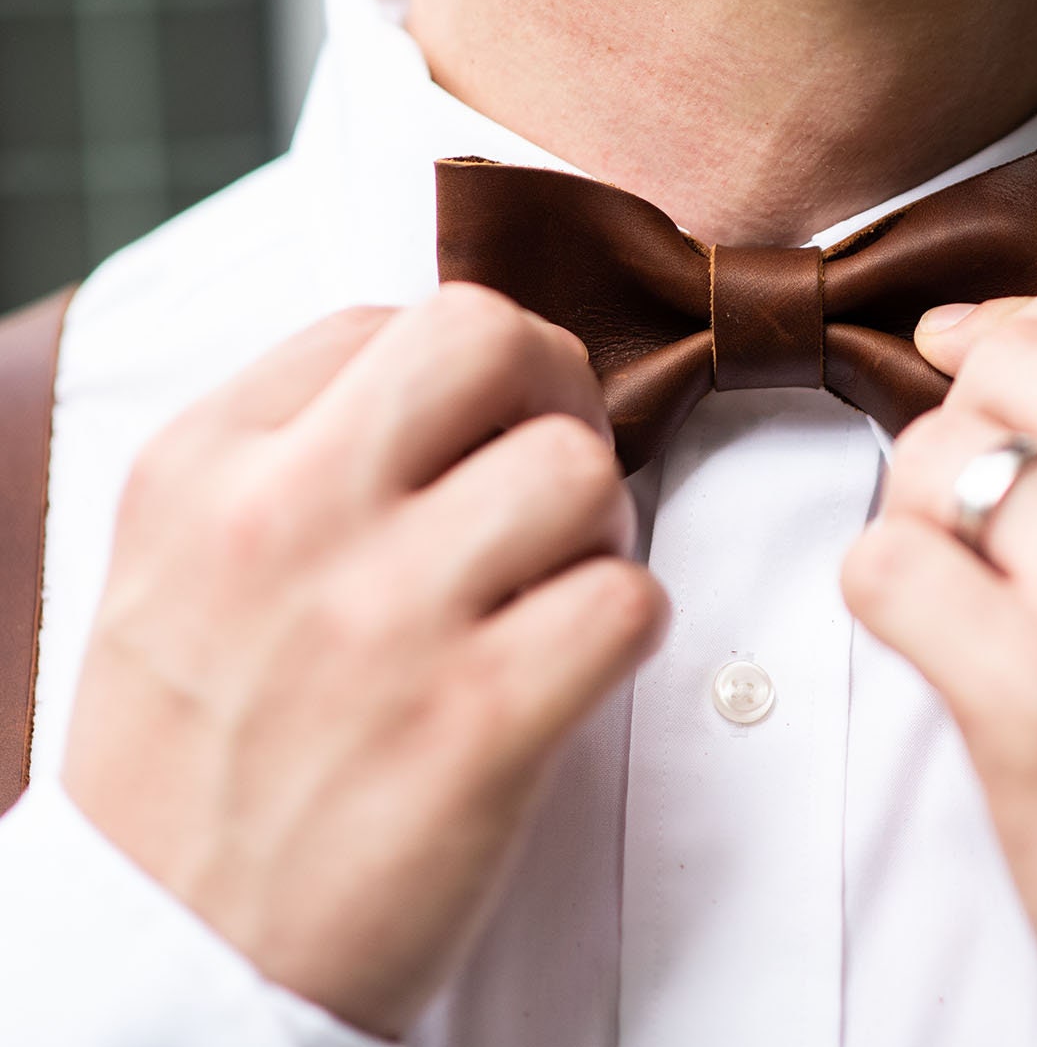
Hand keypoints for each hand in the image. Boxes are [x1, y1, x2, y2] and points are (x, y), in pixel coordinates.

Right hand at [62, 284, 668, 1037]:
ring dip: (600, 524)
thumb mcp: (175, 565)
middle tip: (549, 469)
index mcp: (204, 466)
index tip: (477, 438)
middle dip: (557, 387)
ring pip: (581, 467)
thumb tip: (438, 372)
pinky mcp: (475, 728)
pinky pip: (628, 599)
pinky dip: (628, 624)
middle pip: (492, 337)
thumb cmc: (192, 752)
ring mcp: (383, 622)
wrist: (169, 960)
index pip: (391, 317)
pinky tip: (573, 664)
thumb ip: (285, 448)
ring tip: (554, 584)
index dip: (469, 372)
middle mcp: (285, 520)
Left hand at [840, 274, 1036, 985]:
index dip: (1027, 321)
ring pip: (933, 458)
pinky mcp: (1029, 691)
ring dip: (925, 516)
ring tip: (983, 589)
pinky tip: (943, 638)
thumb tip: (971, 328)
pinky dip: (887, 592)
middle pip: (1014, 361)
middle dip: (973, 419)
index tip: (981, 366)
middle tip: (990, 507)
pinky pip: (883, 562)